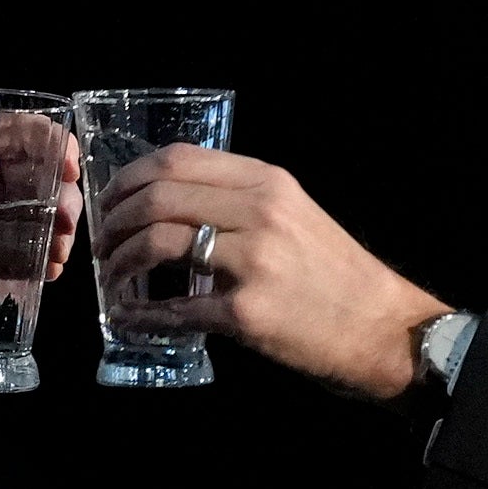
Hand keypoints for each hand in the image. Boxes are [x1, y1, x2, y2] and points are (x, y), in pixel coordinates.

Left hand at [0, 130, 85, 343]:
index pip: (2, 128)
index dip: (42, 136)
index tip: (65, 161)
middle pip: (32, 169)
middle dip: (60, 189)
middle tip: (66, 220)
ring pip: (38, 208)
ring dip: (59, 224)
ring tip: (62, 251)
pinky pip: (26, 248)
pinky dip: (45, 255)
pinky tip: (50, 271)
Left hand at [94, 145, 444, 397]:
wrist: (383, 328)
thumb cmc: (334, 273)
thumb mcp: (294, 214)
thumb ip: (240, 201)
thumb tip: (169, 201)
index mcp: (267, 182)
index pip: (178, 160)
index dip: (130, 178)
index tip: (112, 200)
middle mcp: (260, 211)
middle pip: (158, 196)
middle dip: (115, 220)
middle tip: (104, 242)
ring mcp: (253, 261)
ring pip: (158, 243)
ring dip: (121, 263)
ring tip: (113, 278)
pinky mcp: (247, 312)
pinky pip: (175, 309)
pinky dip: (140, 313)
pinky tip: (128, 317)